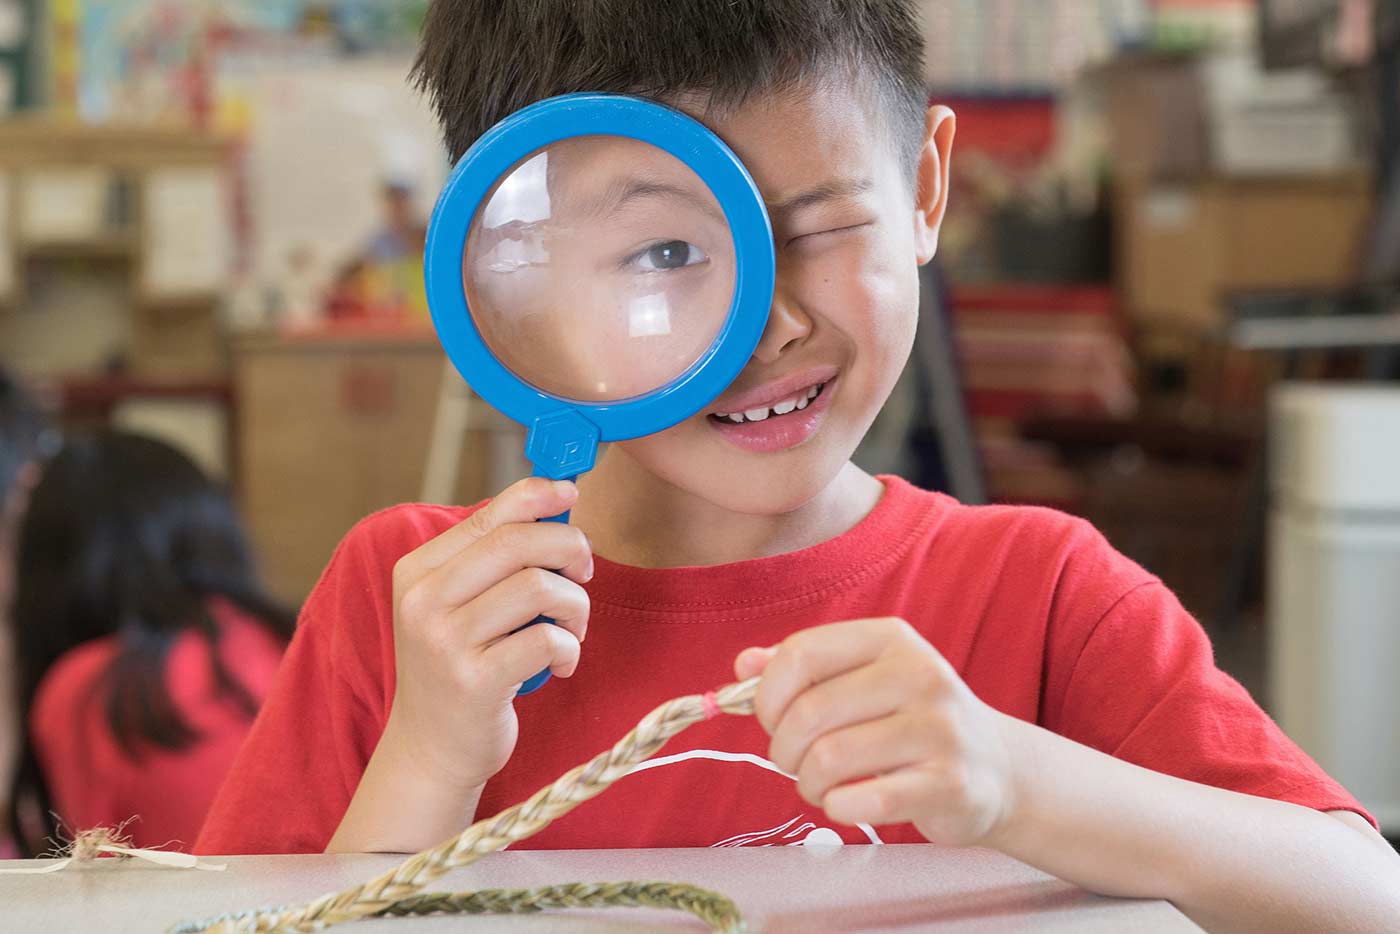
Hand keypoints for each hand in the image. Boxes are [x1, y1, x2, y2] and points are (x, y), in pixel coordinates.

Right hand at [384, 477, 592, 792]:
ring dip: (575, 607)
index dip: (539, 496)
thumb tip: (556, 500)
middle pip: (518, 542)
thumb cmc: (461, 666)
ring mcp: (445, 642)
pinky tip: (562, 664)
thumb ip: (495, 557)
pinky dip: (570, 648)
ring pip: (539, 587)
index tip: (572, 494)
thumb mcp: (460, 605)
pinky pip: (547, 639)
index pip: (488, 514)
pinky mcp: (474, 681)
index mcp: (417, 571)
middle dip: (570, 548)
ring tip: (572, 630)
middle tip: (584, 575)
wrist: (431, 749)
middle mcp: (424, 601)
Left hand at [735, 618, 1019, 846]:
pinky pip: (863, 801)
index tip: (770, 720)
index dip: (768, 695)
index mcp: (890, 638)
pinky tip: (847, 803)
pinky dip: (838, 808)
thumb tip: (742, 666)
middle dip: (783, 748)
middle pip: (809, 712)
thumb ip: (802, 669)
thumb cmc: (910, 722)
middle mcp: (919, 674)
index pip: (801, 653)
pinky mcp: (950, 783)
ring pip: (829, 759)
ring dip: (807, 783)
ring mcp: (939, 729)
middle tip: (792, 763)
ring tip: (819, 785)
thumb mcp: (863, 679)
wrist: (997, 769)